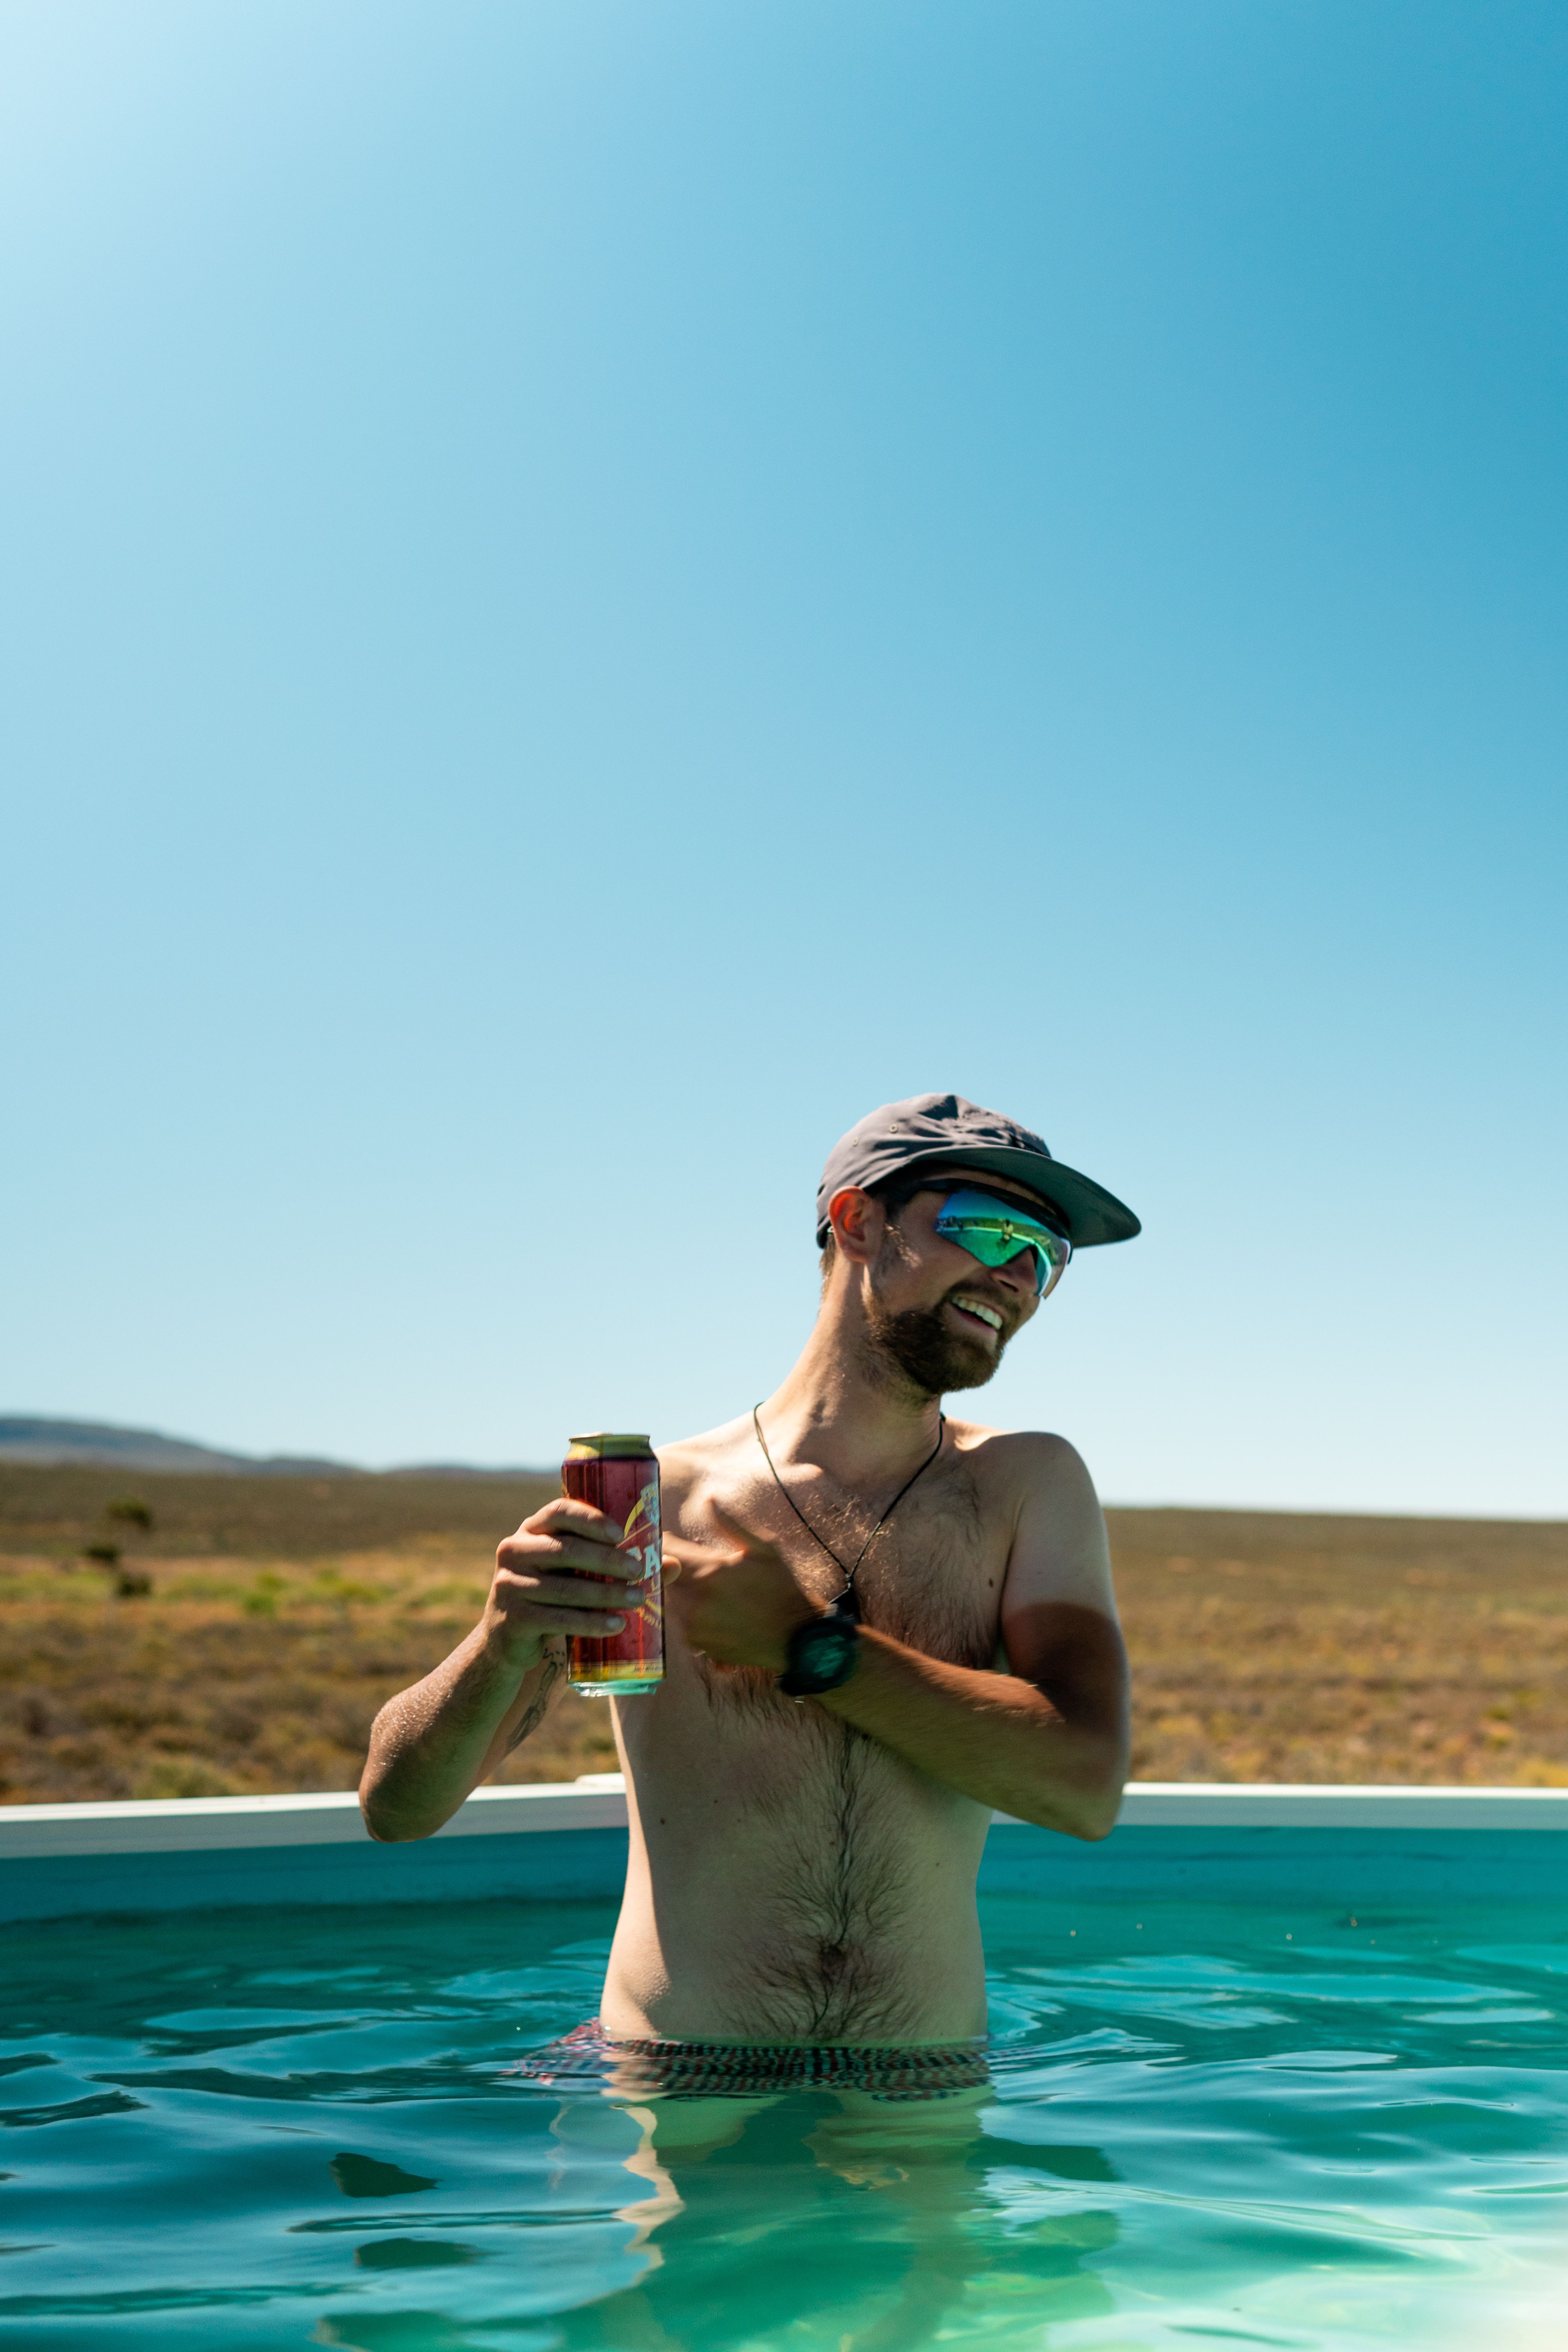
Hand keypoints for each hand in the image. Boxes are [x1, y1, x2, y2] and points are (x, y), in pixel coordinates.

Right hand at [485, 1499, 649, 1666]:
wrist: (509, 1640)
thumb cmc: (554, 1595)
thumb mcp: (576, 1573)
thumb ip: (618, 1565)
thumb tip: (673, 1565)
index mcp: (531, 1529)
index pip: (558, 1511)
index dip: (589, 1518)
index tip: (620, 1533)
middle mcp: (514, 1550)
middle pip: (565, 1549)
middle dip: (607, 1559)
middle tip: (639, 1570)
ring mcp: (509, 1585)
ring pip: (564, 1587)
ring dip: (605, 1593)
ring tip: (637, 1599)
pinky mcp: (512, 1619)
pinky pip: (556, 1619)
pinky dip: (590, 1622)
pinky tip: (616, 1625)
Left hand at [664, 1501, 819, 1671]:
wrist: (795, 1637)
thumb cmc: (782, 1588)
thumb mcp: (764, 1548)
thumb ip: (731, 1523)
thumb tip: (709, 1500)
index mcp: (710, 1571)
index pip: (665, 1551)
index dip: (666, 1542)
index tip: (673, 1539)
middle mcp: (695, 1600)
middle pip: (662, 1576)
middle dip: (671, 1566)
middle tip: (691, 1563)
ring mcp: (693, 1625)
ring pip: (668, 1598)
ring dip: (679, 1588)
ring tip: (707, 1587)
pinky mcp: (695, 1643)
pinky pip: (678, 1620)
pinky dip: (688, 1610)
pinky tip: (712, 1607)